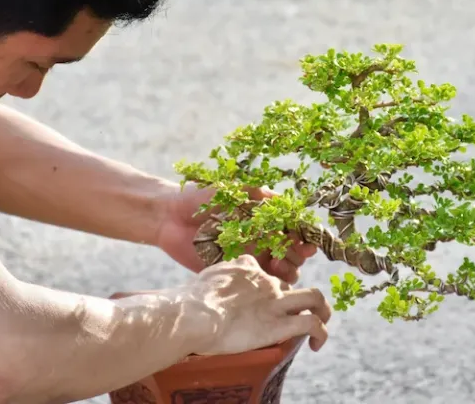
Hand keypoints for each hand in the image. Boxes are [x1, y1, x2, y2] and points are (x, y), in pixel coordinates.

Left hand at [156, 184, 317, 283]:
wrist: (167, 215)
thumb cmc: (200, 197)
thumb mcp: (231, 189)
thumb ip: (257, 193)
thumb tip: (284, 201)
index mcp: (262, 221)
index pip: (292, 231)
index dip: (303, 236)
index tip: (307, 240)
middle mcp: (258, 241)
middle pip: (290, 255)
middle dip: (298, 256)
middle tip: (295, 255)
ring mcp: (246, 259)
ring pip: (277, 274)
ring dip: (286, 273)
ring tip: (280, 268)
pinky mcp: (231, 273)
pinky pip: (254, 284)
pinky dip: (265, 286)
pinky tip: (265, 281)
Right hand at [192, 255, 330, 354]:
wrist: (195, 314)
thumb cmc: (190, 300)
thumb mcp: (207, 278)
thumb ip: (217, 279)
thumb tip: (215, 287)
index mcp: (247, 268)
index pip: (267, 272)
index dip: (269, 286)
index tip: (264, 301)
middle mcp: (267, 281)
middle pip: (291, 285)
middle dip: (293, 301)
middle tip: (288, 320)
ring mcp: (276, 301)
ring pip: (314, 297)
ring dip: (323, 310)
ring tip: (320, 325)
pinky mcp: (279, 324)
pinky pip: (312, 324)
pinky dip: (321, 333)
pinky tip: (315, 345)